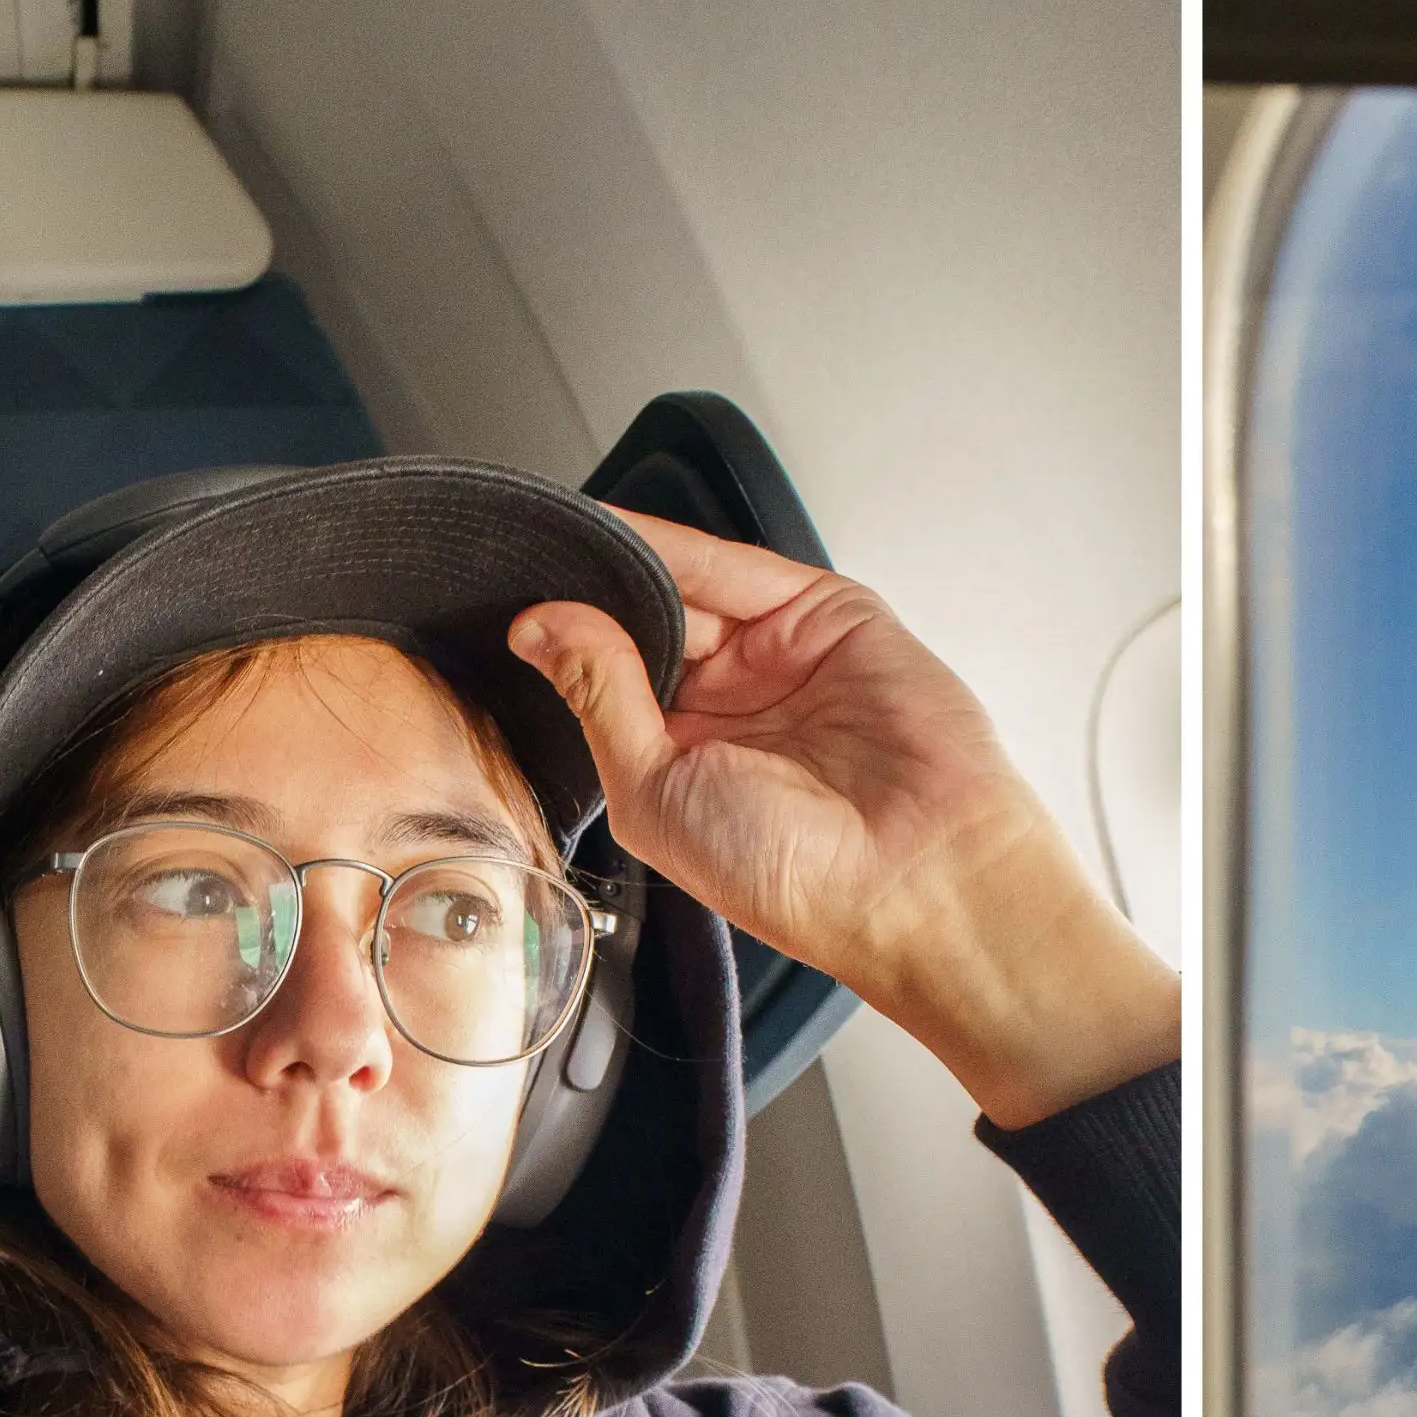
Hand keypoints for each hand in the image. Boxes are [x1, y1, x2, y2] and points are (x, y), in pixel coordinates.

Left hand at [507, 512, 1176, 1129]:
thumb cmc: (797, 876)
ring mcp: (783, 658)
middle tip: (521, 562)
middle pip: (647, 620)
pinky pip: (741, 568)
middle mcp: (734, 707)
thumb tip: (541, 626)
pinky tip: (622, 538)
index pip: (610, 677)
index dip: (562, 639)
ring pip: (689, 586)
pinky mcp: (832, 618)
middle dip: (589, 592)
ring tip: (563, 543)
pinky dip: (679, 548)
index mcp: (688, 761)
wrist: (916, 878)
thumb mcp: (655, 791)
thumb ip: (600, 697)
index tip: (500, 603)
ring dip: (627, 563)